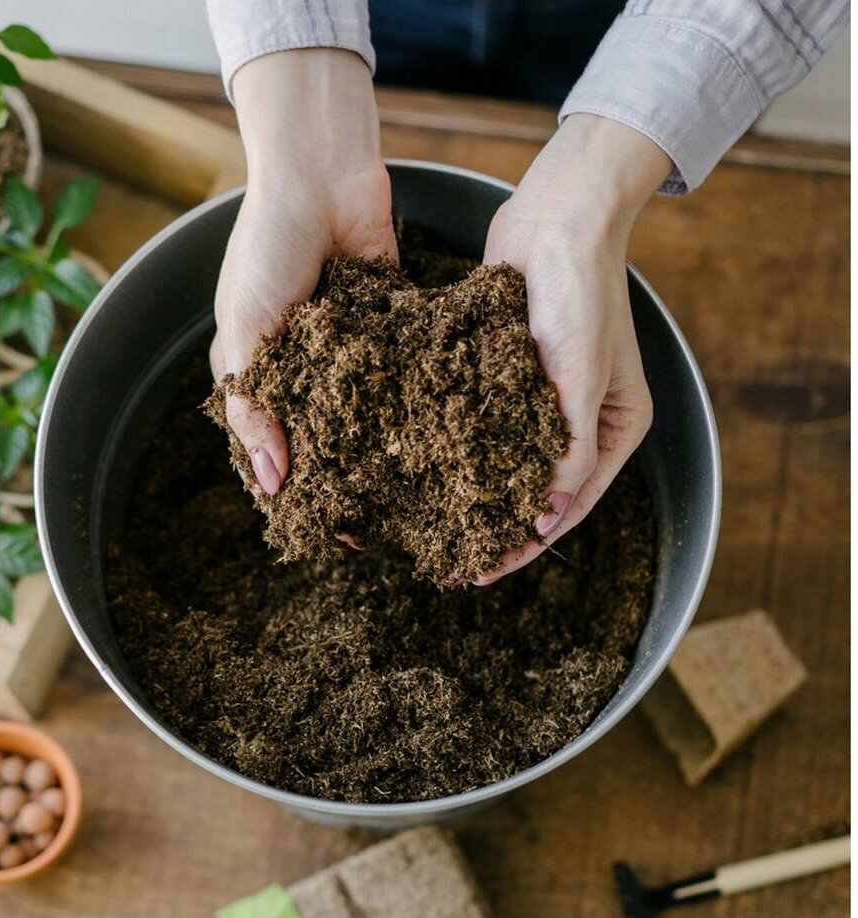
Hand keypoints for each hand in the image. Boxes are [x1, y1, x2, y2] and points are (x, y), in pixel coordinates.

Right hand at [211, 49, 395, 494]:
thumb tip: (274, 484)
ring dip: (380, 453)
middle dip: (342, 483)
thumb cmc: (267, 247)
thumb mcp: (245, 330)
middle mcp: (303, 369)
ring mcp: (347, 351)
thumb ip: (255, 408)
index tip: (314, 533)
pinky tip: (435, 441)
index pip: (269, 448)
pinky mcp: (388, 327)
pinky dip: (412, 402)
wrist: (319, 171)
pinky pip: (399, 373)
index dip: (289, 492)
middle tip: (370, 529)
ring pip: (365, 415)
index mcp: (258, 372)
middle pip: (322, 440)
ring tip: (407, 499)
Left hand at [475, 114, 672, 583]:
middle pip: (539, 493)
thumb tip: (544, 519)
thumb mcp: (582, 380)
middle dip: (500, 528)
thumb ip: (569, 452)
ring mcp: (546, 399)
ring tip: (438, 528)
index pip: (570, 507)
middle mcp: (584, 422)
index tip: (484, 571)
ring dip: (478, 495)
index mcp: (616, 429)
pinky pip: (489, 426)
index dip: (528, 544)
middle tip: (454, 562)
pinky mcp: (511, 375)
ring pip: (510, 464)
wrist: (557, 216)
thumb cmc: (581, 292)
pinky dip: (465, 451)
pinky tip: (432, 472)